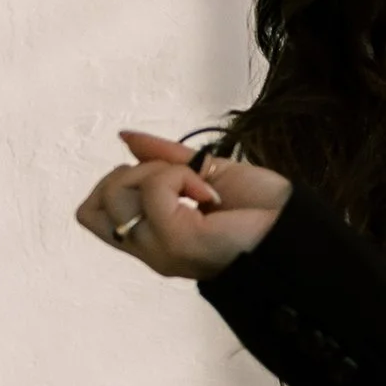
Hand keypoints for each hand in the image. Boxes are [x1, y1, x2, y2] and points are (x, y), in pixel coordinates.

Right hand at [76, 130, 291, 280]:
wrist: (295, 231)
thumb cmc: (258, 209)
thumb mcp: (203, 173)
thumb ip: (163, 158)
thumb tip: (125, 136)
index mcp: (151, 237)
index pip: (90, 215)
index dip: (110, 185)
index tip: (156, 178)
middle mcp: (148, 249)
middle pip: (94, 203)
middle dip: (132, 174)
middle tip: (180, 182)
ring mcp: (158, 248)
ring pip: (117, 193)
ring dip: (158, 173)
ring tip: (197, 188)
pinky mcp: (177, 240)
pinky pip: (153, 189)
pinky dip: (180, 177)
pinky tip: (209, 195)